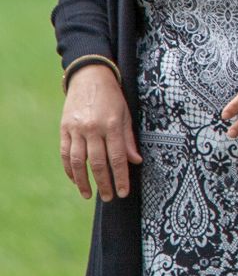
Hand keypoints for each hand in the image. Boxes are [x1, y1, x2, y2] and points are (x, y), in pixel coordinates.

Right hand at [60, 64, 139, 200]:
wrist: (89, 77)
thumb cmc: (113, 97)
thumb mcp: (125, 115)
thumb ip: (128, 139)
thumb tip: (135, 161)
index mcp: (111, 125)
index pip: (117, 158)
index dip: (120, 177)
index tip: (123, 193)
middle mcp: (92, 128)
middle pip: (97, 163)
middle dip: (103, 183)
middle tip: (108, 198)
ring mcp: (76, 129)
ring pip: (77, 161)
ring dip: (83, 181)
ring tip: (89, 194)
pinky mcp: (64, 128)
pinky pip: (64, 153)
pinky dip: (69, 169)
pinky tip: (75, 180)